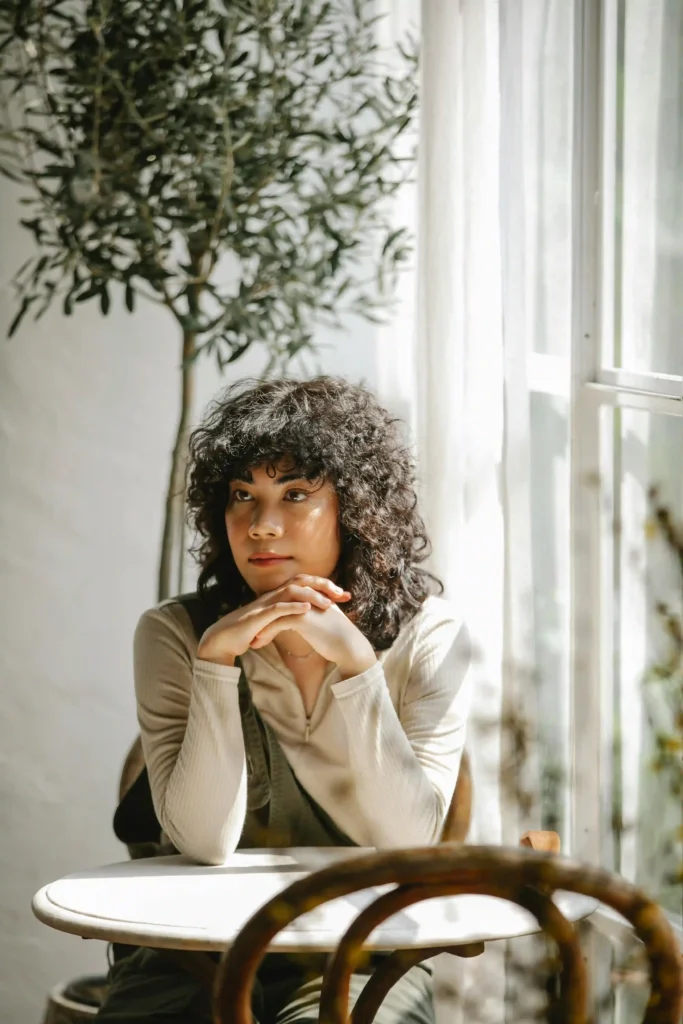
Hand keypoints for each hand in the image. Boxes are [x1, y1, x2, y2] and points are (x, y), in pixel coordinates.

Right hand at [196, 575, 350, 665]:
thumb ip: (286, 617)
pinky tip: (306, 610)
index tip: (344, 595)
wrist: (222, 640)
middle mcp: (272, 595)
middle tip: (343, 594)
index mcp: (278, 596)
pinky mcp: (257, 617)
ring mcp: (264, 604)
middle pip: (301, 581)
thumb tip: (305, 617)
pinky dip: (292, 607)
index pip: (305, 585)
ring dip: (311, 596)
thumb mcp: (272, 622)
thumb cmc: (247, 632)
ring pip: (291, 591)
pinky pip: (276, 608)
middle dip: (324, 585)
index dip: (325, 587)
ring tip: (329, 604)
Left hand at [250, 600, 376, 679]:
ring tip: (253, 641)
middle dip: (264, 620)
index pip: (286, 602)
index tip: (263, 628)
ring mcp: (304, 606)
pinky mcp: (302, 618)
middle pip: (278, 605)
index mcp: (312, 598)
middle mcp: (307, 598)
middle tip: (252, 631)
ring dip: (261, 627)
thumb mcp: (326, 622)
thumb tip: (310, 625)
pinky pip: (277, 623)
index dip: (273, 615)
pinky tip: (258, 643)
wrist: (349, 646)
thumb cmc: (339, 638)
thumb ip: (317, 618)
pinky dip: (266, 633)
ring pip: (275, 614)